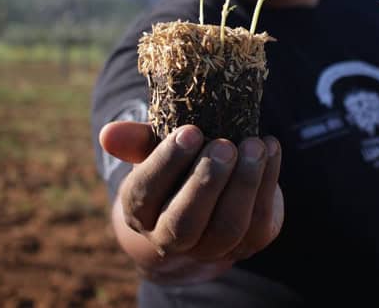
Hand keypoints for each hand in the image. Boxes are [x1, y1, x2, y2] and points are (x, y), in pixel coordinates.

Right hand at [100, 121, 283, 268]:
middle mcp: (170, 238)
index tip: (190, 131)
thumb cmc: (177, 164)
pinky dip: (268, 181)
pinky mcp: (250, 242)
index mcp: (140, 212)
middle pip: (185, 223)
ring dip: (244, 184)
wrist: (211, 197)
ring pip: (227, 227)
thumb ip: (136, 141)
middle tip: (224, 145)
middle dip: (206, 182)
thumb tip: (108, 133)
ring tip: (254, 144)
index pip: (144, 195)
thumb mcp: (156, 149)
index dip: (166, 164)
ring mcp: (212, 246)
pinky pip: (260, 219)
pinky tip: (270, 147)